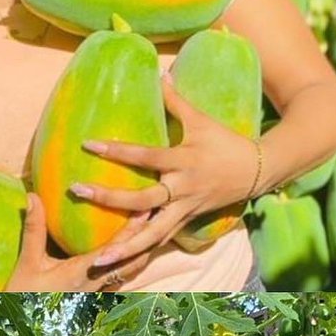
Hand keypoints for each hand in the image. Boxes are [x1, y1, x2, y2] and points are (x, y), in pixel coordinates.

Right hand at [5, 194, 152, 289]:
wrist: (24, 330)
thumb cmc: (23, 295)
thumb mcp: (28, 262)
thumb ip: (35, 229)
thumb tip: (33, 196)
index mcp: (83, 273)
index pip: (115, 249)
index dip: (132, 230)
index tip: (145, 210)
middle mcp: (96, 285)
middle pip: (131, 262)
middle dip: (145, 239)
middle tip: (158, 217)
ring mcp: (97, 295)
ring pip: (129, 274)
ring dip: (141, 253)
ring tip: (151, 233)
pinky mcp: (94, 300)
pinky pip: (120, 281)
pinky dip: (130, 266)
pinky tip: (132, 256)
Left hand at [69, 75, 263, 267]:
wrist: (257, 171)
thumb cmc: (227, 142)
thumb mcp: (202, 119)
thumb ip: (176, 100)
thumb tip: (159, 71)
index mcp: (184, 161)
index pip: (146, 156)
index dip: (117, 152)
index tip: (89, 145)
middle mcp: (182, 189)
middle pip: (142, 200)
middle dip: (109, 199)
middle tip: (77, 192)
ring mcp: (184, 210)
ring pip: (152, 235)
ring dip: (125, 248)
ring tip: (98, 261)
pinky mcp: (186, 223)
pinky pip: (160, 242)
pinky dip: (141, 253)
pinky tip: (119, 264)